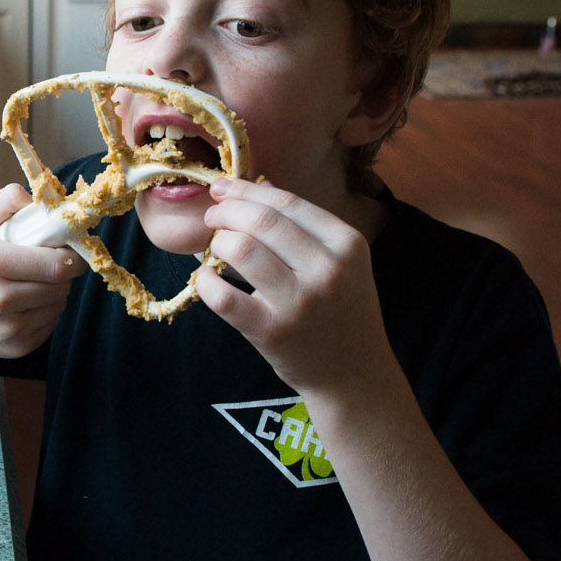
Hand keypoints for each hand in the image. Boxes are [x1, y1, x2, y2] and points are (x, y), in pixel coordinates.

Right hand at [0, 184, 83, 357]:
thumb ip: (8, 199)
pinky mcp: (15, 348)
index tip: (65, 247)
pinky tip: (26, 301)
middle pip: (61, 285)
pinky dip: (46, 310)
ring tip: (32, 280)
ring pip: (59, 304)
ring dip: (55, 290)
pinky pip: (51, 323)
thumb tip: (43, 200)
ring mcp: (7, 329)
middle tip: (47, 262)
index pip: (57, 264)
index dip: (70, 254)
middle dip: (62, 271)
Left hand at [197, 177, 393, 396]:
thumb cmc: (341, 312)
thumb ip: (304, 225)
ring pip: (241, 250)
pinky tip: (204, 278)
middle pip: (261, 221)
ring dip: (218, 243)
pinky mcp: (273, 332)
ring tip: (216, 249)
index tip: (223, 188)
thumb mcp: (340, 262)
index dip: (246, 190)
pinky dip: (205, 282)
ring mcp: (300, 302)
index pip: (287, 203)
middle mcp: (328, 270)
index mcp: (347, 244)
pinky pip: (224, 297)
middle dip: (226, 212)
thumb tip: (258, 184)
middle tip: (212, 218)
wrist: (355, 375)